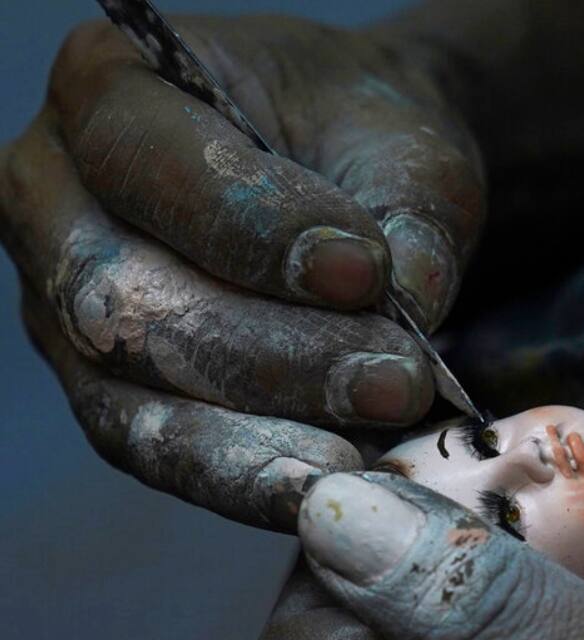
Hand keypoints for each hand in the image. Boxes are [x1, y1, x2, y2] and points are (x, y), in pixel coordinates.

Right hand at [0, 16, 483, 528]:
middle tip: (392, 381)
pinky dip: (239, 475)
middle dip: (271, 354)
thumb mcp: (402, 146)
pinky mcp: (102, 384)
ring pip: (131, 387)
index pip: (148, 159)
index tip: (363, 272)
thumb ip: (407, 221)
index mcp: (109, 82)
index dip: (253, 227)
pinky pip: (152, 446)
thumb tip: (406, 318)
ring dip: (259, 431)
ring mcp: (60, 299)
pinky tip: (316, 490)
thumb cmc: (362, 134)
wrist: (354, 167)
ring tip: (366, 449)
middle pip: (127, 296)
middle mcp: (52, 191)